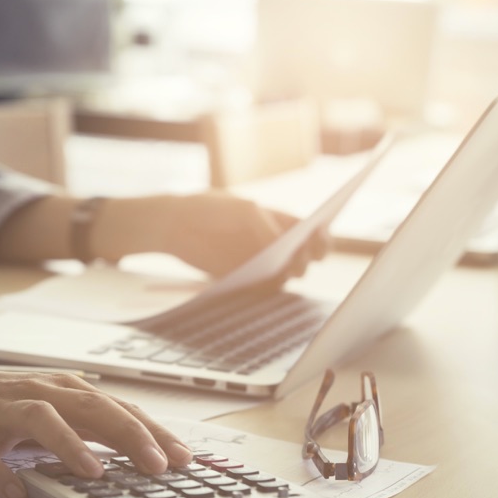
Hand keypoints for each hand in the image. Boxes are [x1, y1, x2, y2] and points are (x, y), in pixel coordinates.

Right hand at [0, 357, 192, 497]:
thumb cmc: (3, 400)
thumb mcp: (54, 405)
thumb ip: (92, 423)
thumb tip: (142, 448)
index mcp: (67, 390)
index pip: (119, 409)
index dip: (154, 433)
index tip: (184, 459)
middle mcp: (42, 394)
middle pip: (93, 410)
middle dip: (130, 436)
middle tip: (158, 466)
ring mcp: (4, 412)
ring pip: (42, 421)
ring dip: (71, 446)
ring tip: (96, 473)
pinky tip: (16, 493)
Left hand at [163, 192, 326, 277]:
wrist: (175, 225)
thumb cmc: (212, 208)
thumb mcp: (244, 210)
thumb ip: (266, 228)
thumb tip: (285, 252)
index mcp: (281, 223)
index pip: (313, 233)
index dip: (322, 238)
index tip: (320, 239)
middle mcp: (276, 246)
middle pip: (304, 258)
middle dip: (306, 258)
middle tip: (298, 258)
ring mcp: (261, 264)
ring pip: (286, 276)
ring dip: (287, 274)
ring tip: (280, 267)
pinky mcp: (244, 281)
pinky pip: (264, 289)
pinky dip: (267, 287)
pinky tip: (261, 279)